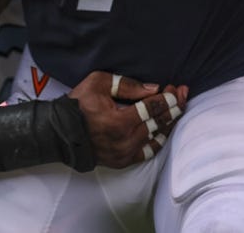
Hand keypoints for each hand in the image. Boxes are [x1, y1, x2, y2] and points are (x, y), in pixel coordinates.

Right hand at [68, 71, 187, 167]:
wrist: (61, 132)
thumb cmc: (78, 104)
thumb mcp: (99, 83)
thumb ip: (127, 84)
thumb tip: (153, 88)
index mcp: (119, 121)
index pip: (152, 108)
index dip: (168, 97)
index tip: (176, 88)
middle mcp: (125, 140)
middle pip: (158, 122)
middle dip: (174, 106)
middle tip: (182, 94)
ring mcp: (125, 153)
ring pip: (156, 137)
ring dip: (168, 122)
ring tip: (177, 110)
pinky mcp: (122, 161)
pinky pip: (148, 151)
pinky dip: (158, 140)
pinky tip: (164, 130)